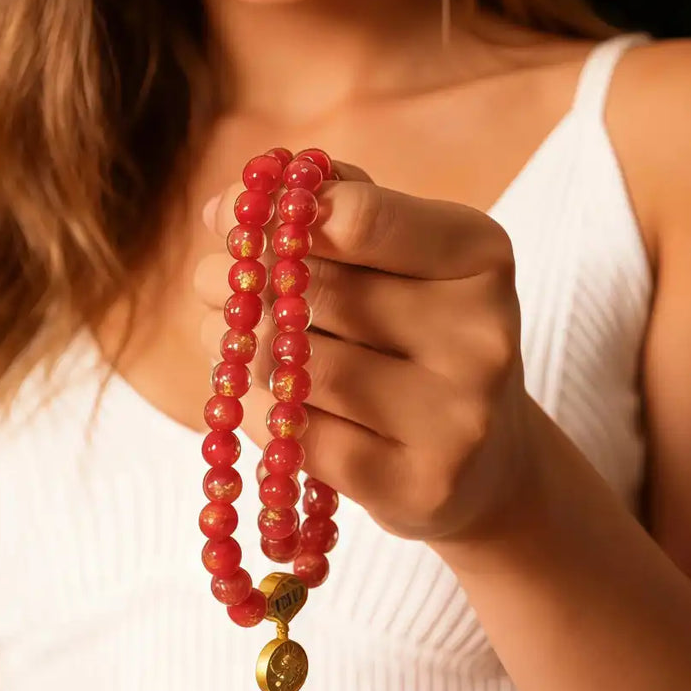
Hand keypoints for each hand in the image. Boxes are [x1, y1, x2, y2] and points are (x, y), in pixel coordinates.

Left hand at [195, 162, 535, 543]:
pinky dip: (262, 416)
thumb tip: (228, 203)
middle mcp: (480, 337)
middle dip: (241, 284)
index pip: (359, 218)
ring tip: (229, 341)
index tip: (228, 219)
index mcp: (480, 260)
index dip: (274, 214)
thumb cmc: (425, 344)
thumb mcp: (412, 265)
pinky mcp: (417, 486)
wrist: (486, 464)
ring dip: (239, 352)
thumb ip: (342, 213)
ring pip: (300, 372)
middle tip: (205, 281)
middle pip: (318, 295)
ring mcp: (455, 420)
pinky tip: (261, 401)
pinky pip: (299, 438)